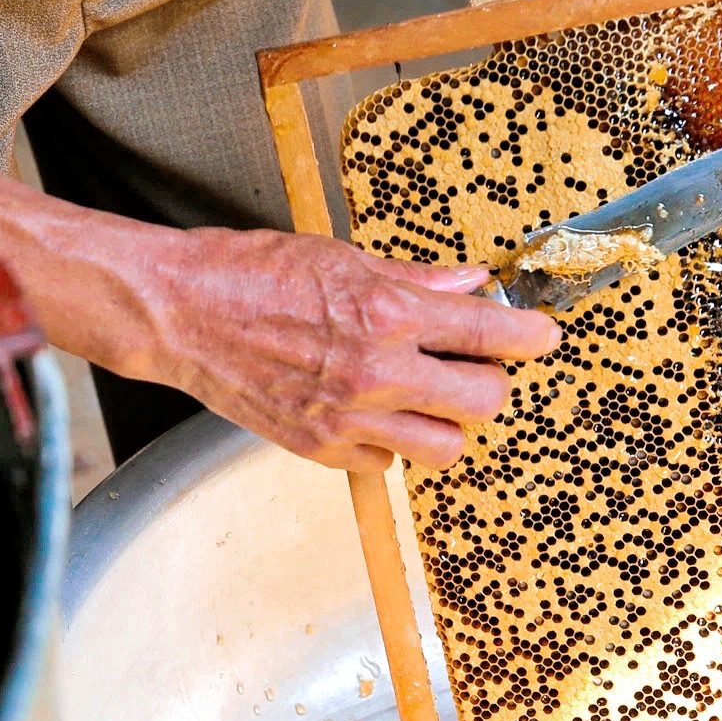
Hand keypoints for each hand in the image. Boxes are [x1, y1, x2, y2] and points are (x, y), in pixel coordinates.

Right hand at [141, 229, 561, 471]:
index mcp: (388, 313)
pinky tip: (372, 411)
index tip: (541, 337)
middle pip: (485, 402)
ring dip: (447, 423)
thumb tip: (469, 283)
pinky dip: (390, 442)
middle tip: (476, 366)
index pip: (491, 335)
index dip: (530, 338)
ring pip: (445, 448)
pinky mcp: (319, 448)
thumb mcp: (341, 258)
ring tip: (427, 397)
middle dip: (490, 383)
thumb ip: (414, 279)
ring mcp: (349, 418)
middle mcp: (377, 372)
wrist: (180, 314)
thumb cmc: (250, 274)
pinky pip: (386, 462)